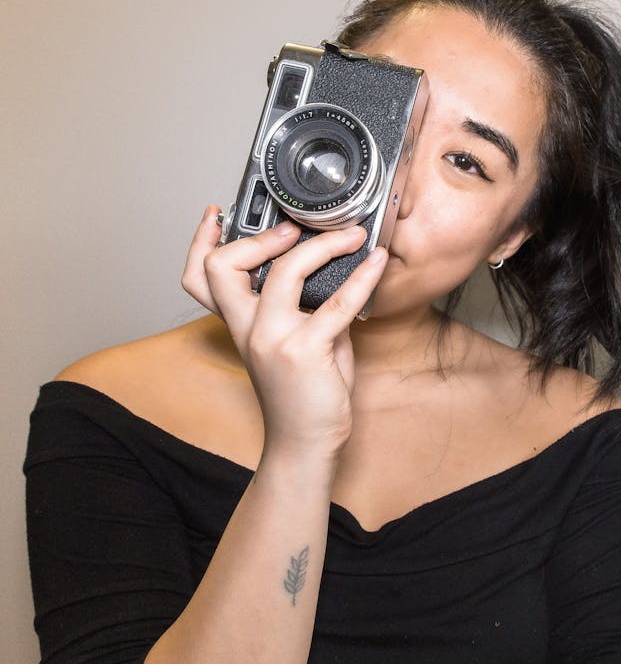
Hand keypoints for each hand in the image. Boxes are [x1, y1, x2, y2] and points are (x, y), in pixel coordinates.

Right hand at [182, 206, 387, 460]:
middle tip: (293, 227)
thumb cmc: (302, 398)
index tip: (216, 216)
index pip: (199, 278)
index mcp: (240, 325)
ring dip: (321, 246)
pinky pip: (338, 303)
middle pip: (223, 266)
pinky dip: (362, 277)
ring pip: (284, 272)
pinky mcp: (306, 350)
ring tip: (349, 236)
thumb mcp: (294, 344)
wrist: (305, 446)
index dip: (200, 242)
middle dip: (257, 237)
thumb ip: (304, 309)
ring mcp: (274, 339)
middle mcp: (249, 329)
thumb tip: (334, 274)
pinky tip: (378, 263)